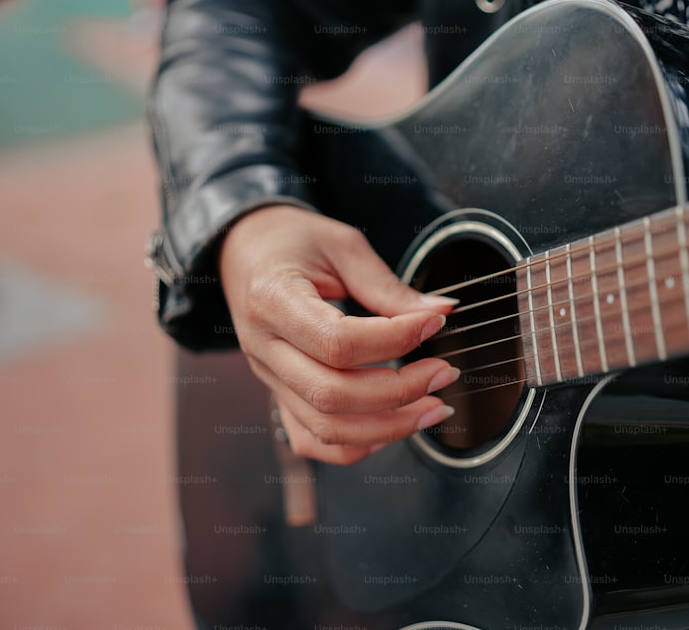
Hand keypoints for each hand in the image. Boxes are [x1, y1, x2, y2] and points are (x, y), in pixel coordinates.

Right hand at [219, 205, 458, 463]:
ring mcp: (268, 379)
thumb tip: (442, 311)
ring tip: (433, 407)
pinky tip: (392, 427)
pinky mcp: (277, 395)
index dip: (394, 339)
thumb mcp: (342, 246)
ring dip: (388, 427)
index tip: (434, 322)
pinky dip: (355, 446)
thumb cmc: (291, 242)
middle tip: (443, 372)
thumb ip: (388, 286)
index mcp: (273, 301)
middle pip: (332, 395)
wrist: (244, 251)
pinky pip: (311, 441)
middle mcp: (264, 349)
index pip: (337, 341)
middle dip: (400, 392)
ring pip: (325, 427)